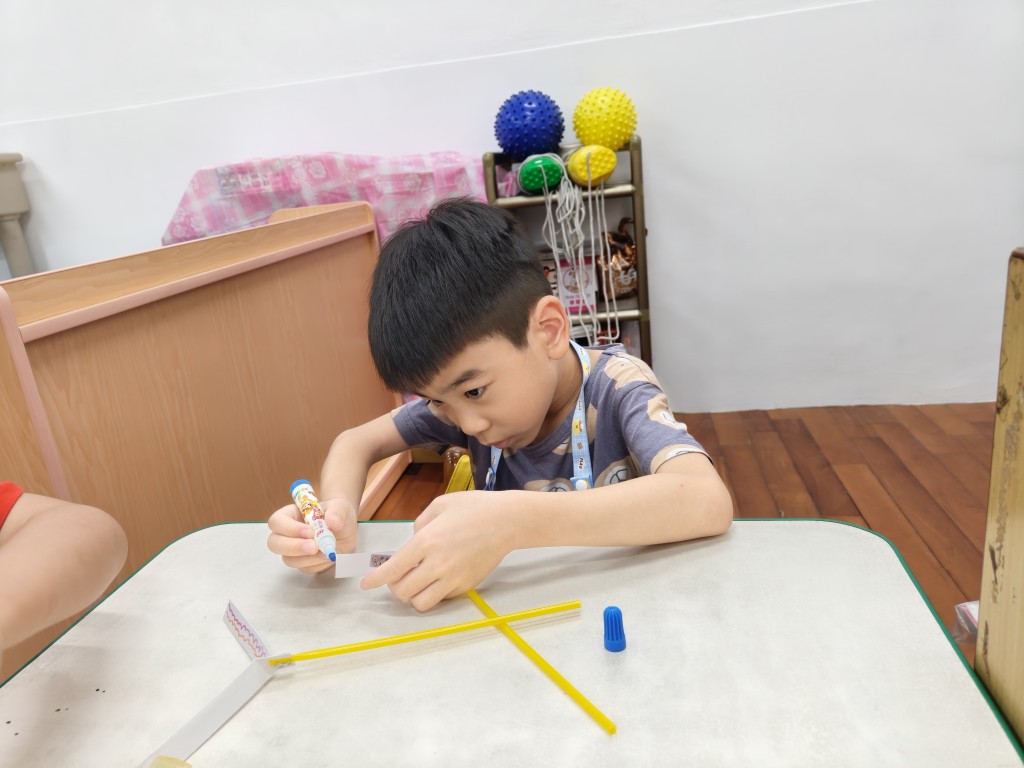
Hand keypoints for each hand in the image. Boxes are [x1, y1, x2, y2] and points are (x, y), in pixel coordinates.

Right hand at [267, 497, 356, 572]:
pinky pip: (304, 568)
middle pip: (274, 543)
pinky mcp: (303, 563)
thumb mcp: (340, 507)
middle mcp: (287, 533)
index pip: (277, 522)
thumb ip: (337, 511)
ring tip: (327, 552)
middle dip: (293, 547)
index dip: (289, 528)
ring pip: (288, 559)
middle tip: (313, 547)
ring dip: (308, 558)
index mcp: (290, 515)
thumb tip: (333, 522)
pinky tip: (328, 556)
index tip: (310, 531)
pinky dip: (317, 564)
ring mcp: (293, 550)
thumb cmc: (337, 515)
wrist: (346, 530)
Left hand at [360, 490, 517, 609]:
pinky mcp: (467, 586)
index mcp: (427, 542)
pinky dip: (434, 593)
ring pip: (421, 603)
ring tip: (417, 582)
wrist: (507, 521)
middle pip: (403, 591)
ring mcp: (454, 578)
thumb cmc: (473, 507)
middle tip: (397, 576)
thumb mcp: (440, 505)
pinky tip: (438, 579)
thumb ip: (419, 525)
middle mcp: (438, 564)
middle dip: (394, 587)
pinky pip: (442, 599)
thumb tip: (412, 544)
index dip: (375, 580)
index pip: (393, 569)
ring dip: (413, 595)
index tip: (366, 584)